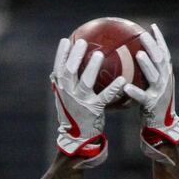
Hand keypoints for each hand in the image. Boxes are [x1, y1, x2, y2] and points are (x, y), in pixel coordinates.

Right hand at [51, 37, 124, 167]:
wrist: (78, 139)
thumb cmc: (73, 117)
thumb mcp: (64, 101)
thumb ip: (61, 86)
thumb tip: (56, 72)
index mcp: (61, 90)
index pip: (58, 69)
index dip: (61, 54)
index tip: (65, 40)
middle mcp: (68, 95)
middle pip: (69, 72)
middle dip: (74, 56)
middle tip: (82, 42)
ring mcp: (79, 103)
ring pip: (85, 82)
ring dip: (91, 67)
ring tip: (99, 55)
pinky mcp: (92, 110)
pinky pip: (104, 97)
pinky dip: (113, 88)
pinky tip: (122, 80)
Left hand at [121, 25, 178, 162]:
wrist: (161, 127)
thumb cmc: (154, 106)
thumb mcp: (153, 87)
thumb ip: (147, 74)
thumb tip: (132, 60)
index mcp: (166, 75)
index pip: (164, 53)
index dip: (159, 40)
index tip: (152, 27)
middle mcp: (165, 81)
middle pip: (160, 59)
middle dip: (153, 45)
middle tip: (143, 34)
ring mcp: (160, 93)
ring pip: (155, 75)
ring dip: (147, 64)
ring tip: (139, 54)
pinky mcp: (153, 105)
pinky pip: (142, 97)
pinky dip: (135, 92)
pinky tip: (125, 87)